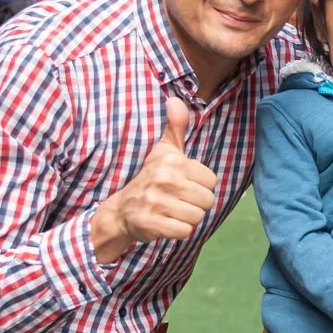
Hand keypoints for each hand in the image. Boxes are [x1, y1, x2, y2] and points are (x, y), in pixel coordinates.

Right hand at [91, 98, 215, 264]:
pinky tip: (167, 223)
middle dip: (196, 204)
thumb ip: (175, 128)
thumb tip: (176, 100)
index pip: (211, 180)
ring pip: (197, 217)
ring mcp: (156, 202)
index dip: (201, 186)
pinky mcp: (152, 223)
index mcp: (172, 161)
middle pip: (207, 200)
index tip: (184, 185)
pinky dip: (179, 231)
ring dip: (188, 218)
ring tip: (172, 211)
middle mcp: (164, 179)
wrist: (122, 210)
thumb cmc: (150, 178)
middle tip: (178, 200)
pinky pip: (185, 232)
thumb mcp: (162, 151)